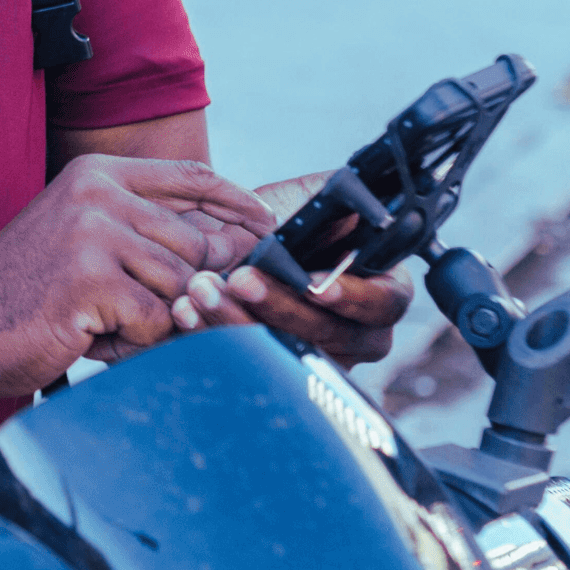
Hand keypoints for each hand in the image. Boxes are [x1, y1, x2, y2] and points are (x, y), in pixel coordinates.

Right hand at [0, 155, 282, 396]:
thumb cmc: (25, 293)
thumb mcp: (84, 243)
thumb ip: (146, 236)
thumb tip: (234, 250)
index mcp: (97, 172)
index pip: (192, 177)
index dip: (237, 203)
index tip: (266, 228)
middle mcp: (97, 191)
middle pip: (195, 244)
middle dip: (182, 290)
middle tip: (128, 314)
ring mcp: (93, 231)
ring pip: (180, 285)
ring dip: (151, 320)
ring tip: (99, 323)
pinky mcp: (90, 278)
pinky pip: (156, 320)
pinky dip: (132, 342)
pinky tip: (87, 336)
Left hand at [173, 171, 413, 366]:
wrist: (234, 243)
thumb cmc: (283, 221)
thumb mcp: (310, 199)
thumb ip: (335, 199)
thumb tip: (352, 198)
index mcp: (382, 288)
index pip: (382, 302)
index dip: (350, 296)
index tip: (311, 283)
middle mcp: (359, 332)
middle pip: (328, 333)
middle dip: (280, 305)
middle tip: (240, 279)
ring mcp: (319, 359)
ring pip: (286, 353)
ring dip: (239, 321)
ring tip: (203, 289)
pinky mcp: (275, 371)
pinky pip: (249, 363)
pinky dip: (213, 335)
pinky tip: (187, 311)